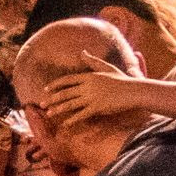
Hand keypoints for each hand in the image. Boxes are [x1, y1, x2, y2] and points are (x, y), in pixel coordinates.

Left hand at [36, 64, 159, 130]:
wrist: (134, 91)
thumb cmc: (121, 79)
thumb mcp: (106, 67)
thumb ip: (92, 61)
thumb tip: (82, 52)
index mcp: (89, 76)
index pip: (67, 80)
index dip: (55, 85)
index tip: (46, 89)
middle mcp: (88, 87)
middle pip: (65, 93)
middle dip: (52, 99)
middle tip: (41, 103)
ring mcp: (92, 98)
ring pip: (70, 104)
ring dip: (58, 109)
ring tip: (48, 113)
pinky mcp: (97, 108)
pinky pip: (81, 115)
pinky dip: (72, 120)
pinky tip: (64, 124)